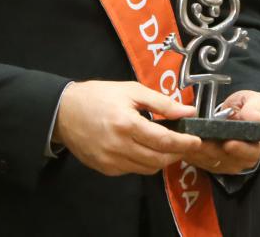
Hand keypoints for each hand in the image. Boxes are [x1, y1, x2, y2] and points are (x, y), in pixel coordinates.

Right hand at [52, 80, 201, 175]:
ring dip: (161, 159)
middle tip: (184, 143)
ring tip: (166, 146)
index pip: (163, 140)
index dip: (183, 143)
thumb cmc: (98, 96)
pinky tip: (143, 149)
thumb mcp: (130, 90)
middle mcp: (119, 146)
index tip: (196, 140)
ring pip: (148, 168)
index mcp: (126, 123)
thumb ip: (161, 102)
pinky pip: (133, 170)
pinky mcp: (105, 169)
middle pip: (158, 159)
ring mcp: (111, 161)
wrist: (63, 112)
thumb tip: (188, 112)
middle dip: (176, 153)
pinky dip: (144, 162)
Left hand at [182, 90, 259, 174]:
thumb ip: (255, 109)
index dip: (241, 150)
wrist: (241, 109)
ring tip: (189, 142)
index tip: (228, 143)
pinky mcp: (215, 161)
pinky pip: (204, 162)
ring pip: (215, 163)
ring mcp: (230, 161)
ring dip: (201, 154)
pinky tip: (184, 147)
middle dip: (214, 151)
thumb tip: (254, 118)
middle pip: (231, 161)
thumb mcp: (257, 101)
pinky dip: (193, 155)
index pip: (253, 152)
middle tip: (200, 142)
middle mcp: (245, 156)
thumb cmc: (251, 105)